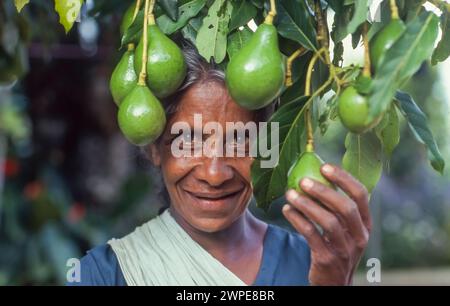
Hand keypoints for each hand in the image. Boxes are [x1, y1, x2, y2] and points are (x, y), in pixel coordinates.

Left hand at [282, 164, 370, 285]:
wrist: (334, 283)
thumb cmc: (336, 246)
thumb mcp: (344, 229)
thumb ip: (336, 207)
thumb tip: (314, 173)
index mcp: (365, 223)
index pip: (361, 195)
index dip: (344, 178)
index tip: (324, 166)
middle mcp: (359, 236)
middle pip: (346, 207)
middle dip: (324, 191)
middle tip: (303, 180)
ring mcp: (345, 249)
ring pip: (328, 222)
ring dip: (307, 205)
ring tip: (290, 194)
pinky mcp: (328, 260)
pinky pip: (312, 235)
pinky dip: (298, 220)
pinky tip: (287, 210)